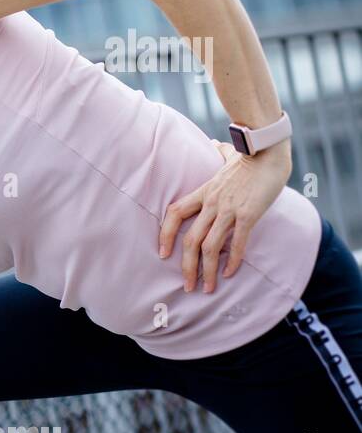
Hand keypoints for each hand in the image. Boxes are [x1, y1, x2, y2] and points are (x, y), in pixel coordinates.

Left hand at [158, 138, 291, 292]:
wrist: (269, 150)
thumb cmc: (251, 155)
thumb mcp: (228, 156)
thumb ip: (219, 154)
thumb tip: (215, 144)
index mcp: (203, 192)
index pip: (174, 214)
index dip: (165, 234)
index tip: (163, 254)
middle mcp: (211, 203)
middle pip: (190, 240)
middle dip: (187, 266)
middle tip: (188, 286)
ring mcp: (228, 209)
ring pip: (209, 246)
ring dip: (207, 271)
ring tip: (207, 288)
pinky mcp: (248, 214)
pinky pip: (237, 242)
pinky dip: (232, 260)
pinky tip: (230, 273)